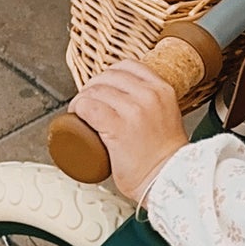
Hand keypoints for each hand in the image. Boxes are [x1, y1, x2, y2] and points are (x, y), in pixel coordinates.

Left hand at [67, 59, 187, 202]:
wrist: (168, 180)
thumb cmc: (165, 158)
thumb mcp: (167, 116)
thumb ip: (155, 105)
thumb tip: (132, 99)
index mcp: (162, 89)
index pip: (127, 66)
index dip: (108, 76)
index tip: (102, 89)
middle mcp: (149, 95)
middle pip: (107, 77)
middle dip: (91, 88)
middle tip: (87, 105)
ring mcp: (134, 110)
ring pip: (95, 90)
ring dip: (81, 100)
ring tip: (80, 113)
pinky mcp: (118, 126)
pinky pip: (88, 106)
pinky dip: (77, 108)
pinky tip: (76, 117)